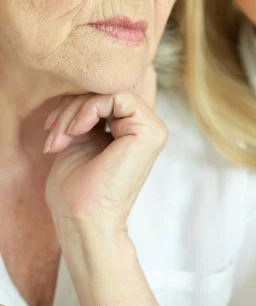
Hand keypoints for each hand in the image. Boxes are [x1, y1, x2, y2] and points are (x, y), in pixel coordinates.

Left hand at [43, 67, 167, 305]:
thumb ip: (86, 112)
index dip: (74, 104)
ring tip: (60, 136)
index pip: (104, 96)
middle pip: (106, 91)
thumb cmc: (77, 189)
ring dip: (75, 110)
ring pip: (109, 91)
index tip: (52, 129)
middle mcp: (147, 127)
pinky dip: (88, 109)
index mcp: (133, 130)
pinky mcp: (149, 131)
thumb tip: (81, 85)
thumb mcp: (79, 138)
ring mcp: (152, 128)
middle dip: (71, 107)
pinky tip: (76, 130)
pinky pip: (116, 96)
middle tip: (53, 133)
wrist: (83, 220)